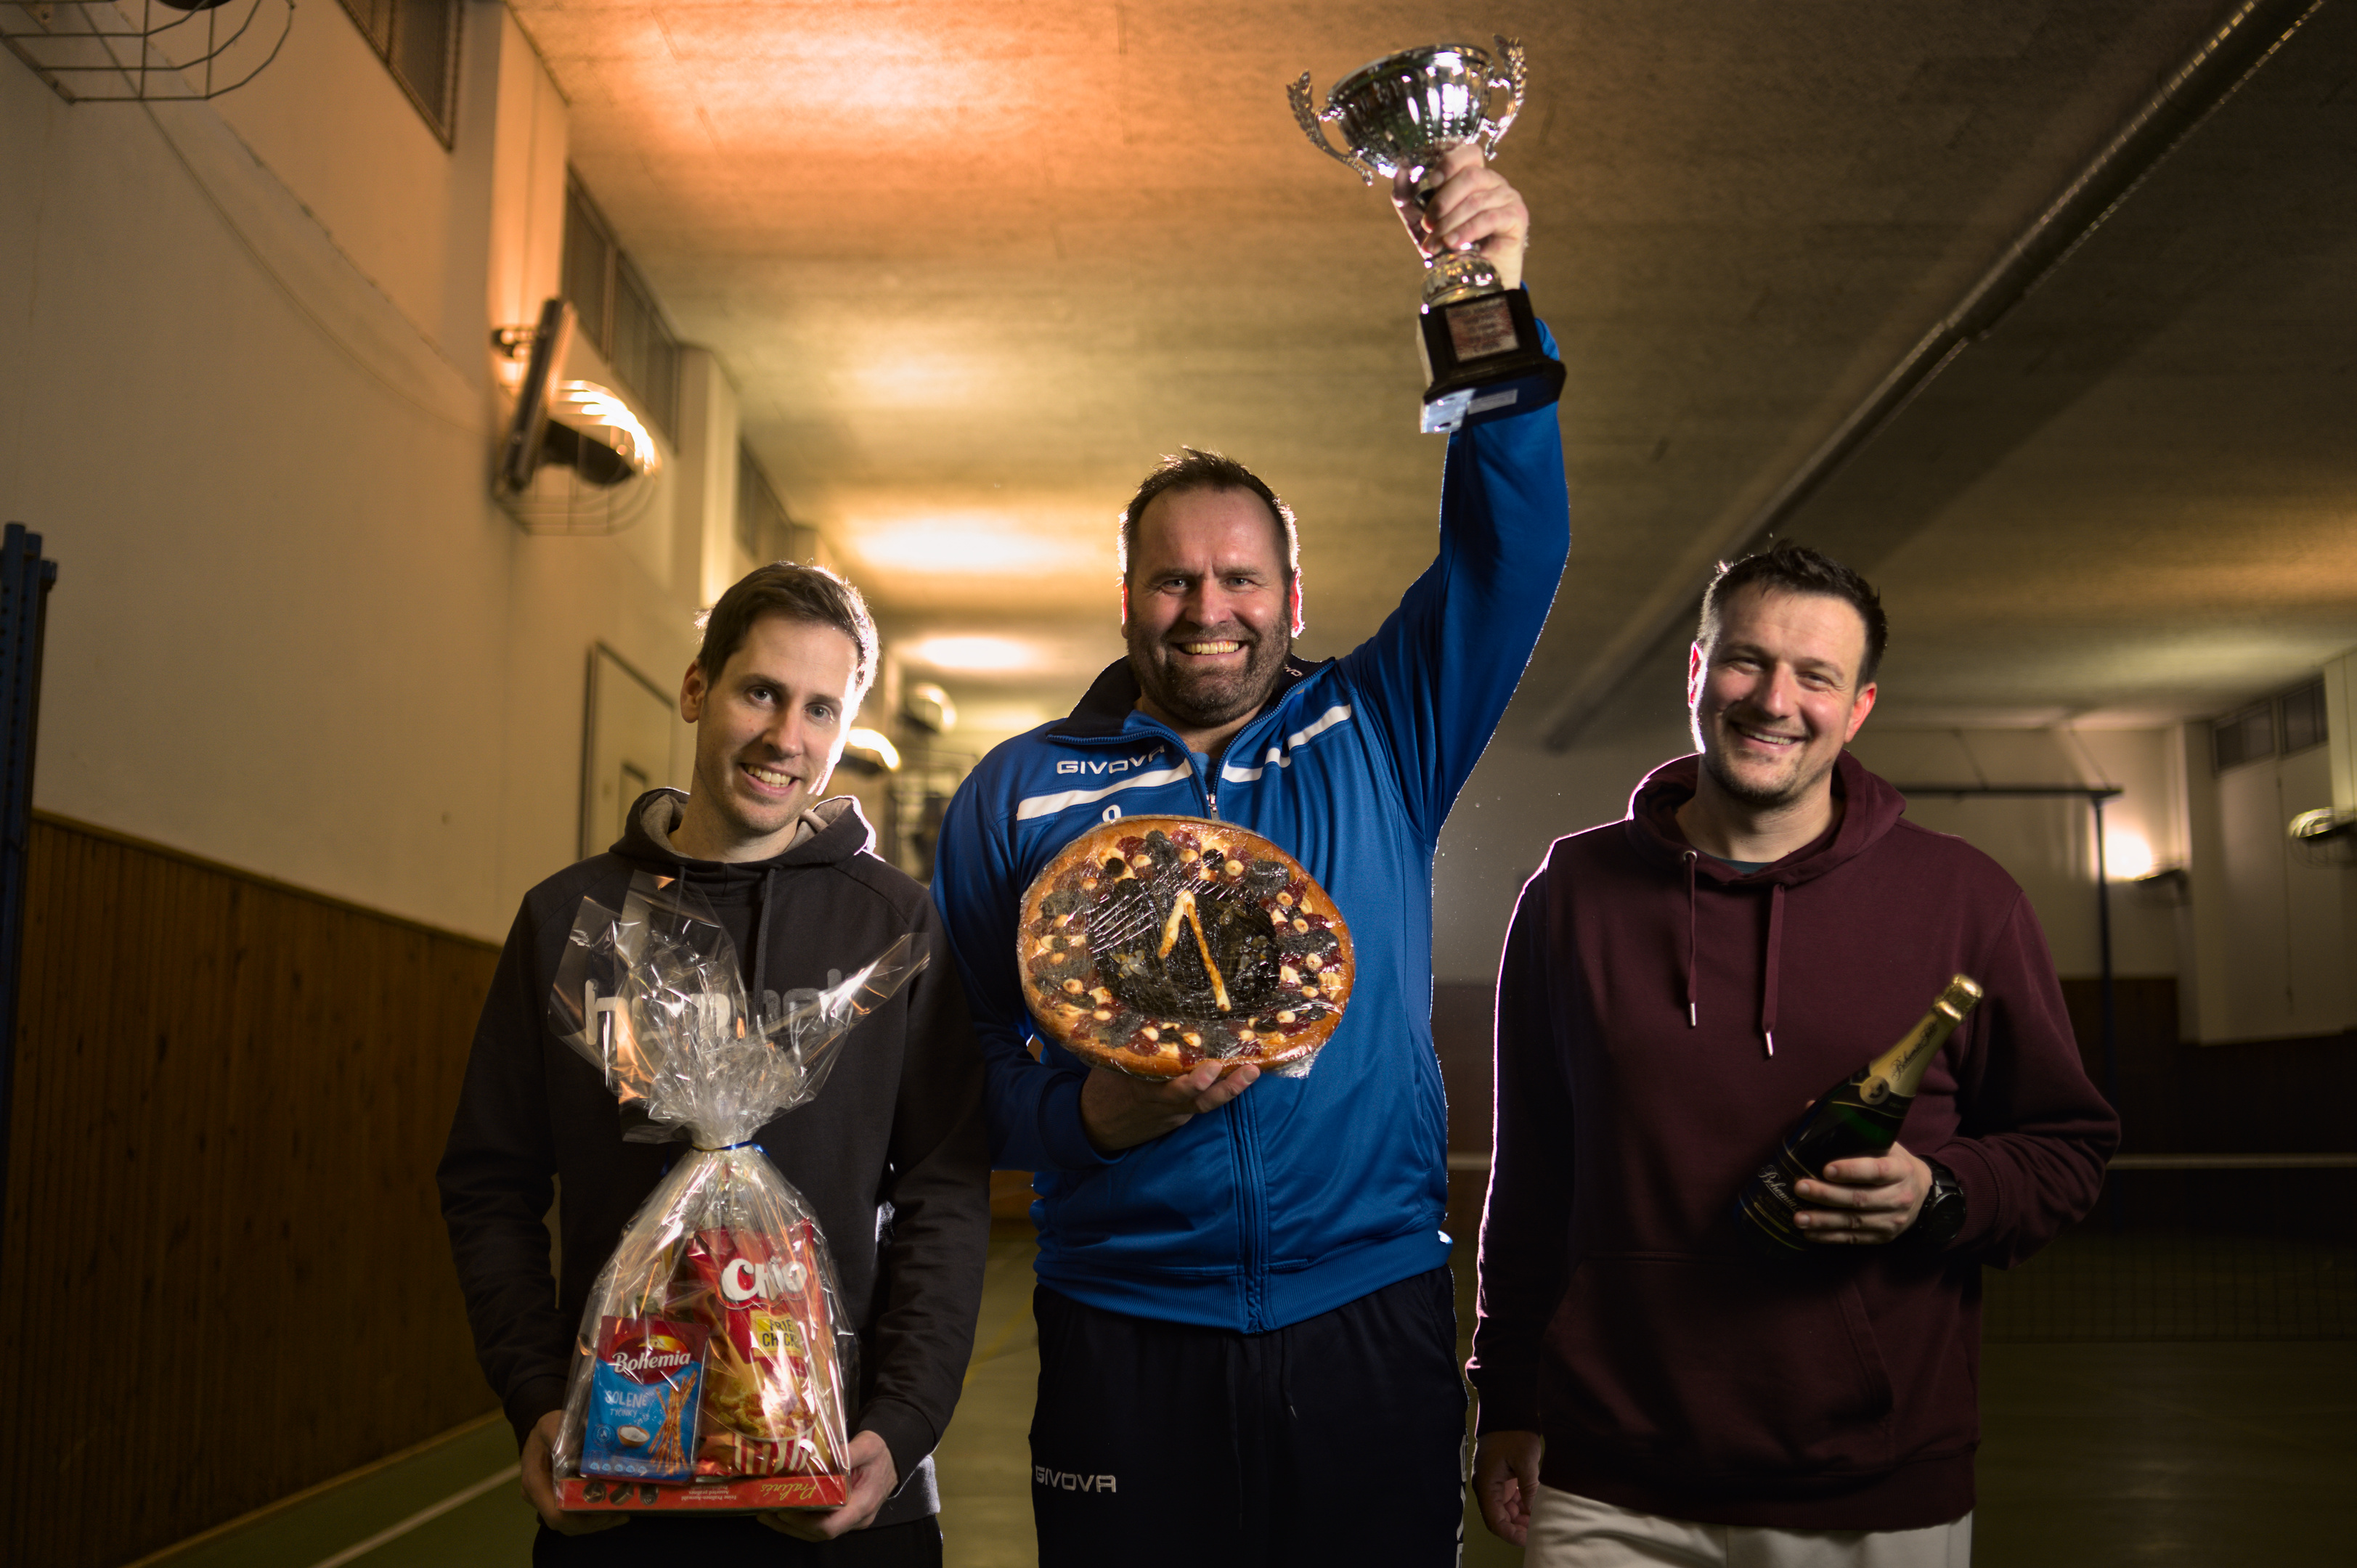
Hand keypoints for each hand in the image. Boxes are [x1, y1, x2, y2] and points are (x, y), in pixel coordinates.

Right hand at [520, 1410, 625, 1535]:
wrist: (536, 1430)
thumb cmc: (545, 1427)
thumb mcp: (552, 1425)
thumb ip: (563, 1436)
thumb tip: (587, 1447)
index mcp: (535, 1482)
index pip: (555, 1514)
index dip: (580, 1519)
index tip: (606, 1511)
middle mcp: (537, 1496)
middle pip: (565, 1524)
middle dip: (593, 1523)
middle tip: (621, 1513)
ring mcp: (545, 1500)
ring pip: (569, 1524)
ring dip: (594, 1522)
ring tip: (621, 1513)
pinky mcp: (554, 1499)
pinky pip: (570, 1515)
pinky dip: (590, 1516)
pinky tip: (611, 1508)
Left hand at [760, 1428, 897, 1539]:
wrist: (894, 1456)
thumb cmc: (881, 1452)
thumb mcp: (868, 1446)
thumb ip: (848, 1453)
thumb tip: (823, 1456)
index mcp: (863, 1505)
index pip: (830, 1526)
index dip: (804, 1522)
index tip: (784, 1508)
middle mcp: (857, 1519)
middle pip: (819, 1533)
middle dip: (790, 1525)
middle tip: (766, 1510)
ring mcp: (851, 1519)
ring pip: (817, 1532)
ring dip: (791, 1525)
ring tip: (766, 1512)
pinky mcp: (844, 1515)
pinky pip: (820, 1523)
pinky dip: (799, 1520)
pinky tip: (783, 1510)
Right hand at [1080, 1060, 1258, 1151]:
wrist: (1096, 1127)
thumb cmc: (1103, 1088)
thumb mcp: (1109, 1065)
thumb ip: (1128, 1045)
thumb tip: (1138, 1010)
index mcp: (1142, 1090)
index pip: (1170, 1085)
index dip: (1192, 1081)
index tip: (1211, 1067)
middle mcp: (1163, 1103)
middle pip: (1197, 1099)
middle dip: (1223, 1087)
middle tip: (1247, 1070)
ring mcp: (1174, 1112)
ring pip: (1205, 1104)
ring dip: (1231, 1090)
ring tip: (1253, 1072)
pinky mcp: (1180, 1115)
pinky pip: (1201, 1104)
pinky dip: (1220, 1091)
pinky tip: (1240, 1074)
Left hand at [1391, 143, 1529, 290]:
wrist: (1474, 277)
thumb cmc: (1449, 243)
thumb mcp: (1421, 220)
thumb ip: (1408, 196)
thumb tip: (1401, 170)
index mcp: (1474, 176)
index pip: (1469, 153)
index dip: (1451, 161)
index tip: (1433, 180)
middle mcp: (1493, 182)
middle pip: (1471, 176)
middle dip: (1443, 201)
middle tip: (1428, 224)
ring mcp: (1508, 197)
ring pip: (1476, 201)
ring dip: (1450, 223)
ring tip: (1436, 242)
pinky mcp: (1517, 217)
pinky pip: (1489, 218)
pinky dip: (1467, 231)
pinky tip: (1453, 243)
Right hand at [1472, 1429, 1543, 1545]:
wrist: (1507, 1412)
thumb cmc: (1513, 1434)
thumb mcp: (1525, 1462)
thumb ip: (1530, 1489)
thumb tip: (1535, 1513)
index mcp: (1486, 1486)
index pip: (1495, 1521)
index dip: (1511, 1534)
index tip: (1529, 1539)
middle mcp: (1486, 1488)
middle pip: (1499, 1519)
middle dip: (1518, 1528)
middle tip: (1539, 1530)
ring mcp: (1493, 1484)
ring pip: (1505, 1511)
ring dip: (1521, 1518)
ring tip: (1540, 1519)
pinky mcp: (1501, 1479)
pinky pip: (1509, 1500)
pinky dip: (1522, 1506)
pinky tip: (1536, 1507)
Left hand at [1795, 1142, 1933, 1244]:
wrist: (1923, 1193)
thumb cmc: (1894, 1163)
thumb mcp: (1884, 1143)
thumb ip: (1852, 1129)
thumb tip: (1811, 1106)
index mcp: (1900, 1170)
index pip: (1877, 1170)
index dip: (1852, 1170)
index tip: (1826, 1168)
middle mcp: (1899, 1197)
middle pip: (1860, 1199)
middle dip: (1827, 1195)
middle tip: (1800, 1187)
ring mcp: (1892, 1220)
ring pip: (1855, 1222)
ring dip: (1823, 1221)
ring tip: (1798, 1217)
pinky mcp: (1883, 1237)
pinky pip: (1854, 1239)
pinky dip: (1830, 1237)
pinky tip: (1809, 1233)